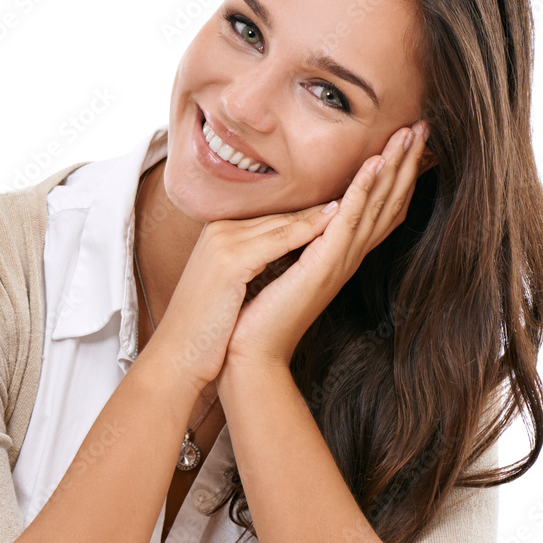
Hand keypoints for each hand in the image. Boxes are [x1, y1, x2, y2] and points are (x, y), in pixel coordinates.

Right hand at [147, 202, 342, 391]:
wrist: (180, 356)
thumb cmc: (206, 331)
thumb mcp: (225, 287)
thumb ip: (246, 263)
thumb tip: (275, 259)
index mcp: (217, 234)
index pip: (271, 217)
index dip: (308, 212)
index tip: (344, 205)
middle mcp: (218, 230)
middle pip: (279, 213)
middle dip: (320, 203)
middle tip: (362, 186)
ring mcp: (223, 241)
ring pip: (283, 221)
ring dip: (324, 209)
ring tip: (360, 192)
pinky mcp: (229, 259)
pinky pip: (279, 239)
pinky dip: (310, 230)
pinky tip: (338, 222)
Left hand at [221, 120, 433, 371]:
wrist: (251, 354)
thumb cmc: (261, 316)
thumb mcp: (284, 267)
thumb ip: (299, 244)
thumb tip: (301, 218)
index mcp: (338, 256)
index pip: (376, 209)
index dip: (396, 175)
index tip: (407, 141)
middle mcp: (346, 258)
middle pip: (388, 202)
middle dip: (407, 163)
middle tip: (424, 126)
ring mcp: (338, 262)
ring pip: (376, 205)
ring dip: (395, 167)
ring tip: (411, 133)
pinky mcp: (322, 266)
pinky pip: (348, 220)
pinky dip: (363, 190)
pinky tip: (375, 163)